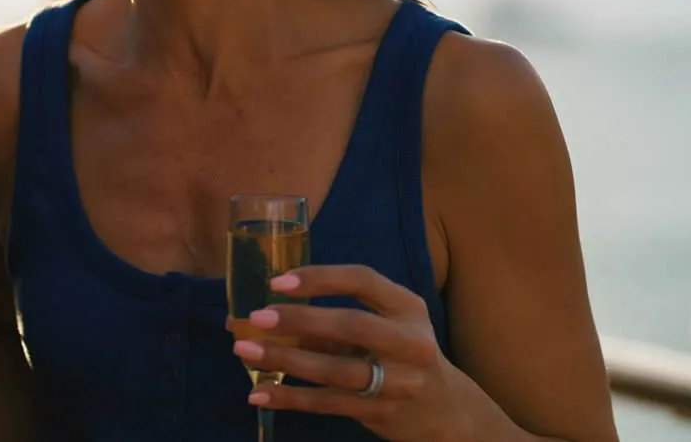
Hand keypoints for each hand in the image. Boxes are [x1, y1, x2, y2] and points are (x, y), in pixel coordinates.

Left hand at [231, 266, 480, 441]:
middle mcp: (409, 342)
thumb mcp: (385, 326)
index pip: (364, 280)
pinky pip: (328, 403)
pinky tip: (260, 392)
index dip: (320, 278)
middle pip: (351, 325)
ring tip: (245, 350)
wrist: (445, 410)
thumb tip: (260, 313)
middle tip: (256, 317)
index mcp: (408, 307)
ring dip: (285, 359)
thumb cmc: (400, 354)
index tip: (278, 281)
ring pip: (335, 370)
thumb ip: (334, 318)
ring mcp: (399, 381)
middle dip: (300, 319)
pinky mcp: (382, 412)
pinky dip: (291, 397)